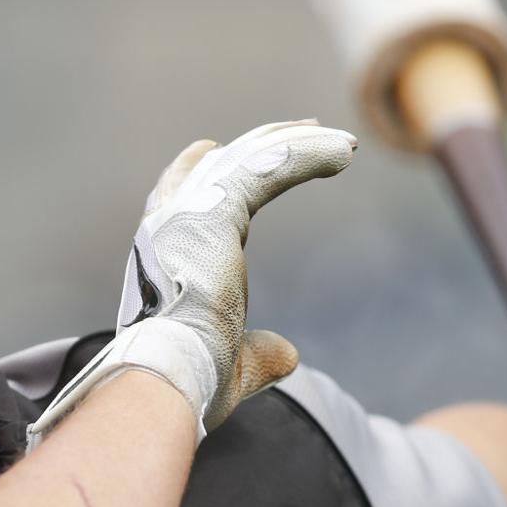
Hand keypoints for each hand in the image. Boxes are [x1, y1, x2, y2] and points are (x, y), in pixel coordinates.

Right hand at [29, 120, 355, 446]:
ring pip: (248, 160)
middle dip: (263, 145)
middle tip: (304, 130)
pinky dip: (308, 156)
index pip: (185, 199)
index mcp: (162, 257)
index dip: (210, 172)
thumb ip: (259, 353)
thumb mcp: (230, 362)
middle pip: (221, 167)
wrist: (169, 373)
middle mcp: (168, 226)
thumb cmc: (188, 377)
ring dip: (297, 146)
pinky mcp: (216, 210)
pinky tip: (344, 153)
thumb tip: (289, 355)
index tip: (225, 150)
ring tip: (341, 143)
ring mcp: (188, 213)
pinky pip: (270, 168)